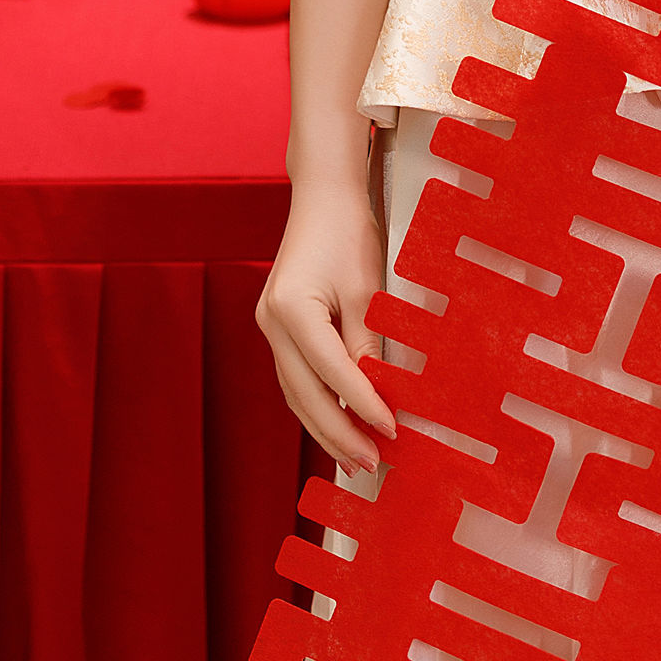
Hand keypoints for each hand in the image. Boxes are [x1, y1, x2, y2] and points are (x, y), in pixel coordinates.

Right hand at [256, 177, 396, 472]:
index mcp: (291, 308)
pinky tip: (338, 424)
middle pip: (305, 394)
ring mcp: (269, 326)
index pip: (332, 372)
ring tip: (356, 459)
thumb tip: (382, 395)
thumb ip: (368, 344)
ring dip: (326, 426)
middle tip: (371, 464)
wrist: (323, 196)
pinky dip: (318, 403)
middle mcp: (271, 322)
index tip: (391, 432)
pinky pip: (296, 377)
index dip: (363, 405)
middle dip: (338, 433)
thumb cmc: (347, 232)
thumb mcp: (365, 289)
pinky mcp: (278, 327)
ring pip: (296, 392)